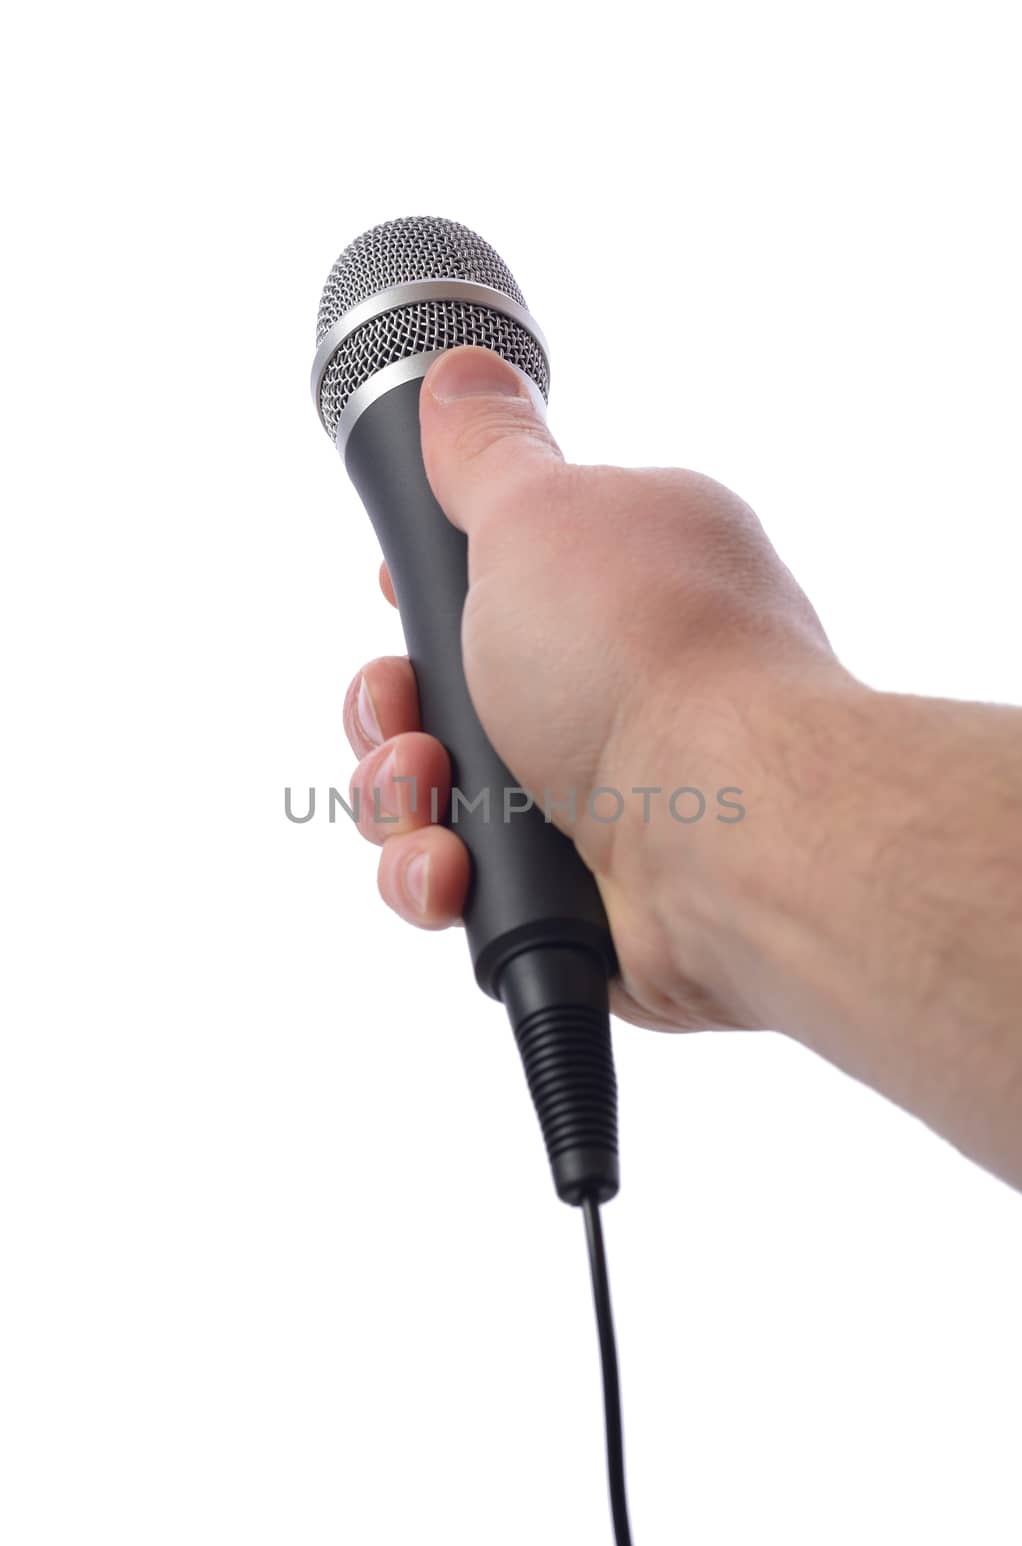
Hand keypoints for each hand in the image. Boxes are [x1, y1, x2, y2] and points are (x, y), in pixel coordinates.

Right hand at [343, 346, 842, 1034]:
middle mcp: (607, 679)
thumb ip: (485, 451)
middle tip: (415, 728)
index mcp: (613, 577)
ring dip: (397, 801)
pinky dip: (435, 878)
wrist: (726, 831)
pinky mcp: (574, 885)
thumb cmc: (645, 659)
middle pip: (433, 696)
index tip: (401, 605)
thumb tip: (462, 372)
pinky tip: (453, 871)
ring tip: (435, 801)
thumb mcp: (539, 515)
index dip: (418, 600)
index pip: (483, 578)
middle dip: (389, 719)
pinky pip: (458, 881)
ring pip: (429, 797)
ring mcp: (593, 788)